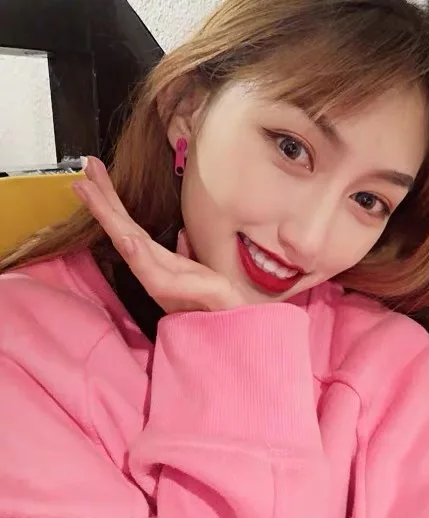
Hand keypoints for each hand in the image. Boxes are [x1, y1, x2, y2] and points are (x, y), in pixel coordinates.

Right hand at [72, 157, 245, 312]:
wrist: (234, 319)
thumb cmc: (215, 298)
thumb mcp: (200, 268)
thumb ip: (187, 251)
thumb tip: (181, 234)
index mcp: (159, 260)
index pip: (130, 226)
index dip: (111, 201)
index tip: (94, 174)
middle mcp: (154, 268)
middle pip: (122, 230)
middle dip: (101, 203)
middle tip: (81, 175)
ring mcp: (162, 281)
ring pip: (130, 245)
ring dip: (110, 219)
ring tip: (91, 193)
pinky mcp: (177, 294)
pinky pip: (154, 274)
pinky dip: (139, 256)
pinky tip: (128, 239)